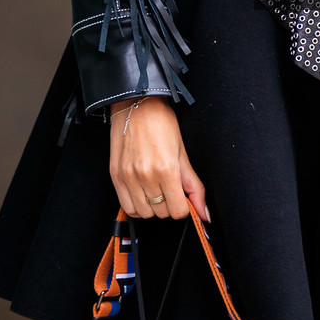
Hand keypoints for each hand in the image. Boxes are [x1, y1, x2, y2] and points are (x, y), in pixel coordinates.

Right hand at [109, 96, 208, 222]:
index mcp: (167, 170)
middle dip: (169, 205)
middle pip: (161, 213)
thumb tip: (204, 213)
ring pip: (144, 213)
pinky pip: (127, 207)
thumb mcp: (183, 154)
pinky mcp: (115, 176)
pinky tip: (142, 193)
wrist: (136, 106)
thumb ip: (194, 186)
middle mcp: (146, 176)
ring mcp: (128, 177)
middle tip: (169, 190)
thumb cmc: (162, 124)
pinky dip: (137, 206)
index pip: (177, 211)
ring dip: (152, 208)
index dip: (183, 207)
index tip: (182, 197)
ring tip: (155, 191)